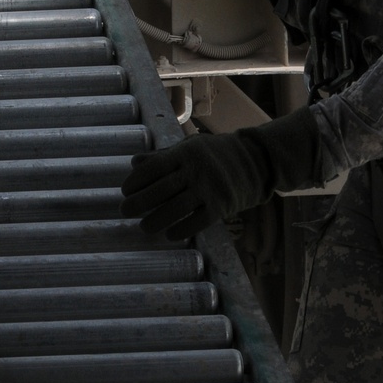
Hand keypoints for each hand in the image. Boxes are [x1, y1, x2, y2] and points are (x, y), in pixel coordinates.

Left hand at [121, 109, 322, 239]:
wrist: (257, 160)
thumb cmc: (217, 153)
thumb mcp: (190, 147)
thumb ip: (163, 156)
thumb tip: (134, 163)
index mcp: (185, 153)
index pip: (153, 168)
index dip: (135, 181)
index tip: (125, 191)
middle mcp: (196, 169)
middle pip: (160, 191)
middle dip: (138, 203)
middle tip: (125, 211)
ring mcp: (209, 188)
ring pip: (174, 209)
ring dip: (155, 221)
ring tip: (144, 227)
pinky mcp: (222, 206)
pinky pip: (196, 222)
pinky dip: (180, 230)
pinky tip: (169, 234)